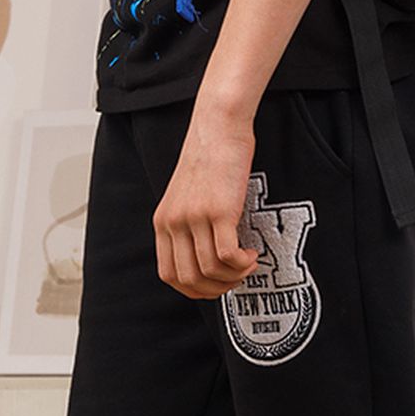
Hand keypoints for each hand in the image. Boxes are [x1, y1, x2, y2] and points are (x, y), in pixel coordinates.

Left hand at [153, 100, 260, 298]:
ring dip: (234, 276)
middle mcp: (174, 222)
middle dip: (217, 289)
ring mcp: (195, 217)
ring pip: (210, 270)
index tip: (215, 285)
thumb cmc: (210, 158)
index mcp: (163, 222)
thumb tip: (206, 257)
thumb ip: (189, 223)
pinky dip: (242, 263)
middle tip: (236, 278)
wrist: (218, 126)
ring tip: (248, 264)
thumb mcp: (187, 195)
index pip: (169, 275)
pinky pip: (227, 255)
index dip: (194, 290)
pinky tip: (252, 254)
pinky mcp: (219, 210)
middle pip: (189, 279)